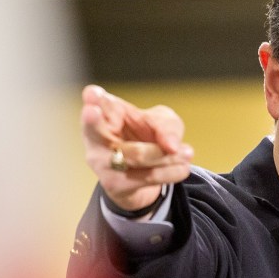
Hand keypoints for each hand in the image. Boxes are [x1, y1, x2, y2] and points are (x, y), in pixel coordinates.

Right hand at [80, 85, 193, 211]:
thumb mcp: (161, 122)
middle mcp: (95, 137)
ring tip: (187, 152)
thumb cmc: (145, 137)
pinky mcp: (113, 184)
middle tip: (91, 111)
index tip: (91, 94)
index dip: (92, 97)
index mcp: (105, 113)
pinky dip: (170, 171)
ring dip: (167, 155)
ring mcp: (101, 162)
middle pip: (94, 129)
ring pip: (136, 155)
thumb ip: (166, 126)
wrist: (143, 176)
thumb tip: (170, 145)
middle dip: (92, 121)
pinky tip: (183, 167)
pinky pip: (147, 176)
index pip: (94, 100)